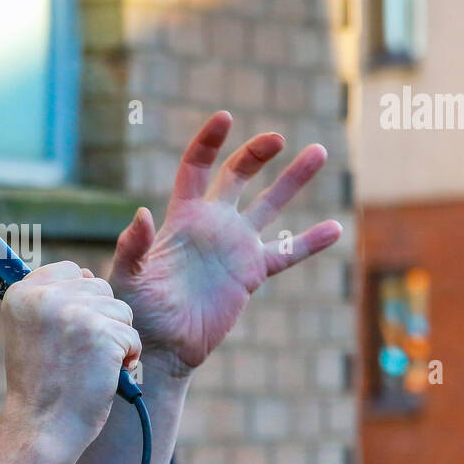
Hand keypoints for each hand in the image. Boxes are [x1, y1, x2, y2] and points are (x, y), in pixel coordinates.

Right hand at [0, 261, 140, 452]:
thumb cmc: (40, 386)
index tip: (65, 334)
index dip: (78, 301)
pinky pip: (132, 335)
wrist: (41, 429)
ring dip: (116, 339)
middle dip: (100, 320)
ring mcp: (74, 313)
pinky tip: (104, 375)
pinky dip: (127, 358)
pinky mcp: (102, 333)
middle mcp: (45, 297)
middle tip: (77, 355)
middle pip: (98, 286)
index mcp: (21, 293)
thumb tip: (88, 272)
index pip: (69, 270)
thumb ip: (52, 299)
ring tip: (90, 365)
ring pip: (120, 309)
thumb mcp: (30, 331)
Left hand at [108, 110, 341, 376]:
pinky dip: (310, 242)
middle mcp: (212, 225)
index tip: (225, 118)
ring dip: (294, 180)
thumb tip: (141, 213)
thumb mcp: (127, 275)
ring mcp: (235, 247)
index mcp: (182, 217)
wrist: (161, 346)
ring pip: (271, 206)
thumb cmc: (137, 310)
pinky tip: (335, 228)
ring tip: (319, 152)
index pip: (196, 168)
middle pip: (238, 176)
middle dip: (256, 154)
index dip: (209, 141)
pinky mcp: (251, 273)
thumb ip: (132, 245)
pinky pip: (287, 253)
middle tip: (277, 139)